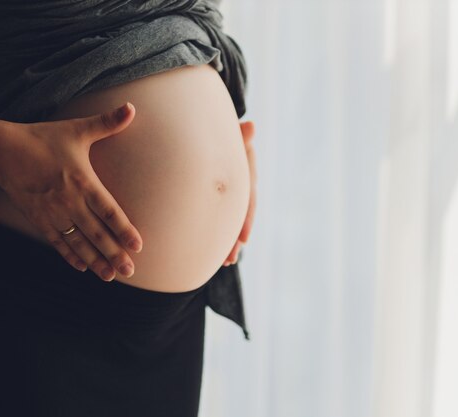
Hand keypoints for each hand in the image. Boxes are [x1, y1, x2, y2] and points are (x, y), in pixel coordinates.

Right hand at [0, 103, 141, 281]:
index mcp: (83, 182)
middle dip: (115, 254)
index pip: (110, 212)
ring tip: (110, 276)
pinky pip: (57, 242)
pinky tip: (81, 267)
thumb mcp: (76, 129)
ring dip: (95, 261)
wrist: (2, 150)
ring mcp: (53, 213)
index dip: (125, 230)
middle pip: (97, 234)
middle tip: (130, 271)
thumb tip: (132, 107)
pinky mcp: (39, 219)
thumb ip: (107, 122)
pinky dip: (70, 256)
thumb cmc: (43, 138)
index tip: (138, 246)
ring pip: (79, 242)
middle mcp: (70, 201)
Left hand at [223, 120, 256, 266]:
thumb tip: (251, 125)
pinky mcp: (219, 198)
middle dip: (235, 239)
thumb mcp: (228, 133)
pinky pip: (221, 219)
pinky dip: (219, 236)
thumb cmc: (217, 129)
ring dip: (228, 243)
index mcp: (245, 171)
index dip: (246, 219)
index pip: (248, 198)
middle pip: (240, 216)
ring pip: (231, 221)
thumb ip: (238, 135)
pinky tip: (215, 254)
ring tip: (225, 262)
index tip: (243, 239)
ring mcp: (230, 192)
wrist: (207, 131)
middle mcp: (241, 185)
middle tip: (230, 259)